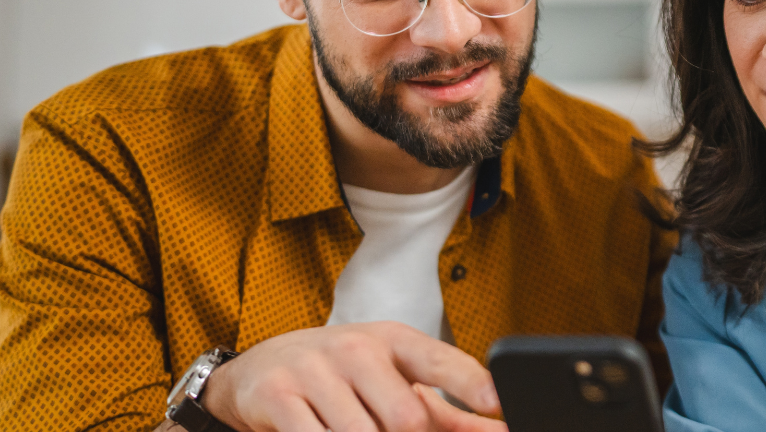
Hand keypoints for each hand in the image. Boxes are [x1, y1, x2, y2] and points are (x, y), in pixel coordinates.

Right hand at [201, 321, 506, 431]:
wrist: (261, 368)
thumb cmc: (345, 376)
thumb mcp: (397, 381)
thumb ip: (451, 415)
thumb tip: (503, 430)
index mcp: (395, 341)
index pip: (441, 361)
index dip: (471, 384)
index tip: (496, 403)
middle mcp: (356, 348)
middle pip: (405, 417)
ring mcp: (315, 370)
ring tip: (356, 428)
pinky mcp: (278, 395)